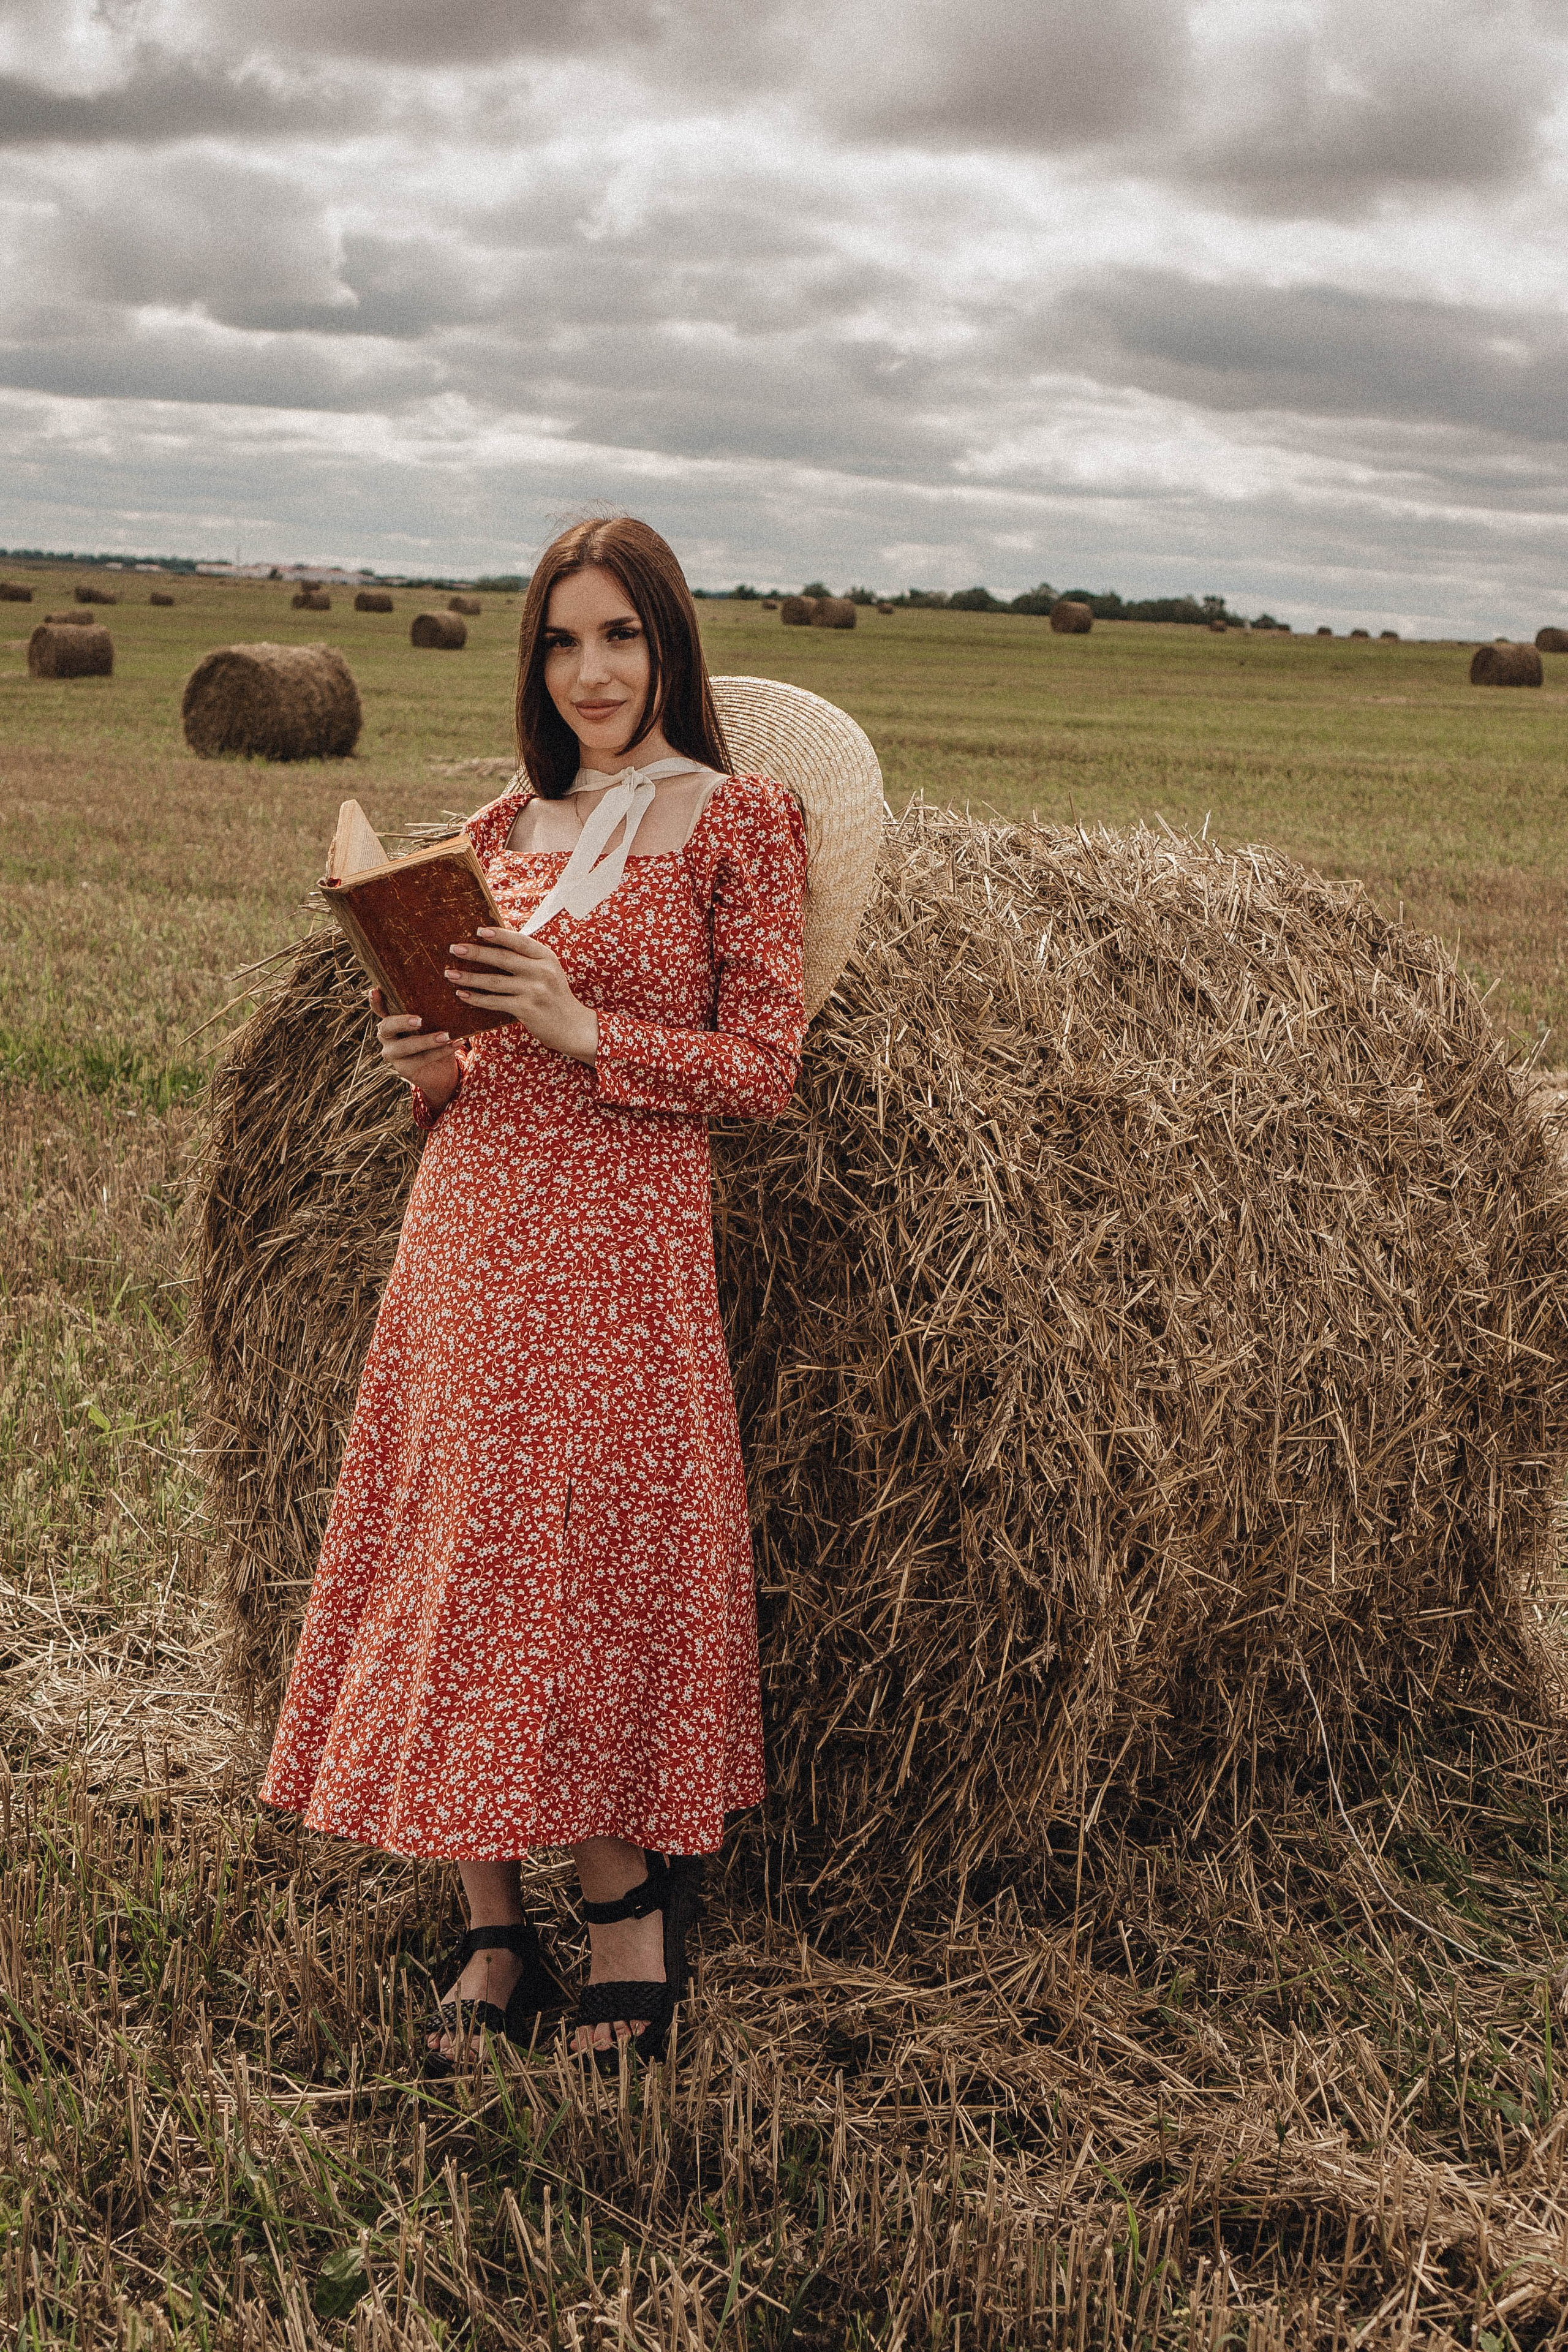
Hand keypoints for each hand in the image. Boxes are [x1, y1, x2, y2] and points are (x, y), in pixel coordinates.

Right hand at [370, 986, 461, 1111]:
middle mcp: (387, 1036)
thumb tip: (443, 989)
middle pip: (387, 1026)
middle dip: (402, 1022)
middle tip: (420, 1020)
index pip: (380, 1009)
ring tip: (447, 1035)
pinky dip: (441, 1051)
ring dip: (426, 1041)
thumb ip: (429, 1008)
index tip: (375, 990)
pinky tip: (456, 1043)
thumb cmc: (435, 1036)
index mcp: (391, 1020)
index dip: (375, 1001)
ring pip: (404, 1046)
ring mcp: (392, 1054)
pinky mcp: (403, 1069)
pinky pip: (421, 1059)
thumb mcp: (433, 1021)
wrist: (442, 1069)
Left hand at [446, 930, 598, 1062]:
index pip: (520, 941)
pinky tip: (462, 994)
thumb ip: (527, 958)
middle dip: (476, 953)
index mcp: (546, 957)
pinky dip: (477, 999)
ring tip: (450, 974)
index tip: (478, 930)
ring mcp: (534, 991)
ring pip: (494, 981)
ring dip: (469, 978)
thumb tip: (496, 941)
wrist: (572, 1027)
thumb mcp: (548, 971)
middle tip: (455, 949)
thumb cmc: (554, 996)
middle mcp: (542, 972)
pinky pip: (495, 1002)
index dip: (499, 935)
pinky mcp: (527, 1010)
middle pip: (503, 958)